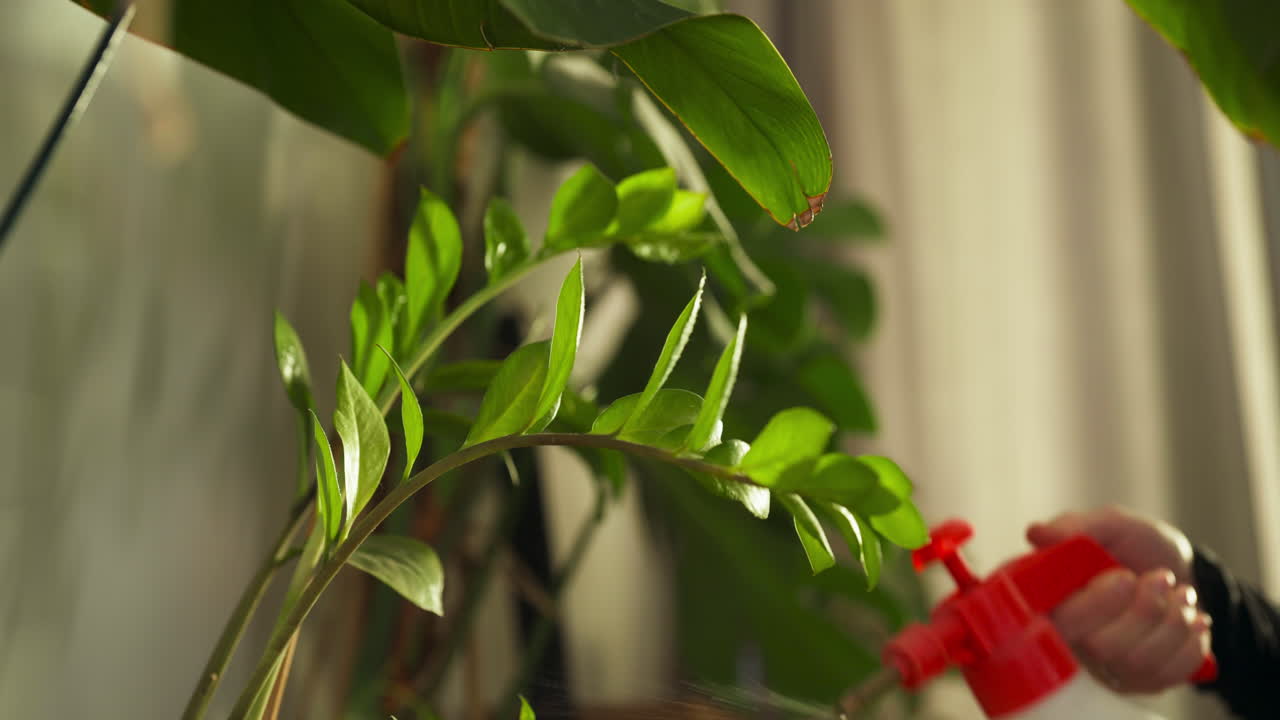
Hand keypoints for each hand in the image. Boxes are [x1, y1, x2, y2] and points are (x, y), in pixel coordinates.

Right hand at [1026, 506, 1211, 693]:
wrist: (1181, 571)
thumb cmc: (1138, 546)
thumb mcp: (1113, 525)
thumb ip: (1078, 528)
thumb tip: (1036, 534)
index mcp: (1053, 599)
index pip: (1059, 621)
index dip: (1095, 604)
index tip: (1125, 577)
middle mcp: (1071, 639)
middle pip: (1101, 646)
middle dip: (1145, 609)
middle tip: (1164, 577)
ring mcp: (1106, 666)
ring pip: (1138, 662)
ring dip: (1173, 621)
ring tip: (1182, 593)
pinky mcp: (1139, 681)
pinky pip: (1169, 674)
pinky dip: (1192, 641)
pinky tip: (1192, 618)